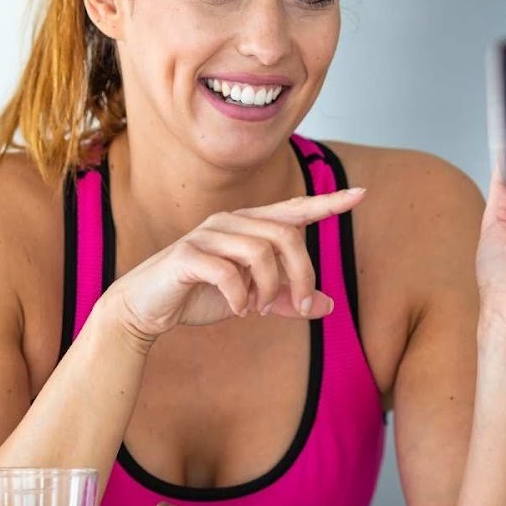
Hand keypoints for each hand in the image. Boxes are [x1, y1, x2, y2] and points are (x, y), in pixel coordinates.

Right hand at [100, 188, 364, 350]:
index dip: (328, 203)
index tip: (360, 195)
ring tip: (259, 309)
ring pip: (260, 252)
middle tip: (296, 305)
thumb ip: (287, 300)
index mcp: (248, 226)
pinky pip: (228, 272)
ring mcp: (206, 235)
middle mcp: (230, 221)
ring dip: (269, 288)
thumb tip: (328, 306)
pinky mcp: (187, 255)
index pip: (295, 209)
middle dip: (301, 274)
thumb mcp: (251, 300)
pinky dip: (241, 297)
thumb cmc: (198, 297)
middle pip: (286, 236)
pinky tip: (239, 310)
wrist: (144, 308)